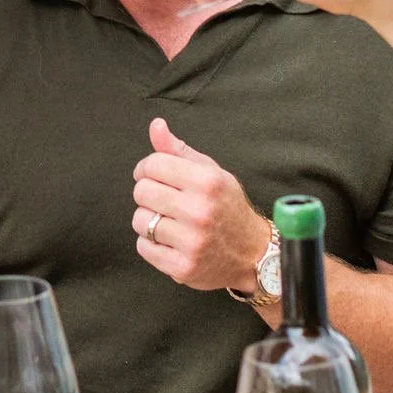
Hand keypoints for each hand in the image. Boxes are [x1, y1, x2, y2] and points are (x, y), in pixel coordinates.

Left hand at [131, 116, 270, 291]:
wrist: (252, 254)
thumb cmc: (227, 208)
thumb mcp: (211, 173)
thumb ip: (179, 150)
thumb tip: (156, 126)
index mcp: (207, 182)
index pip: (153, 164)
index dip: (147, 168)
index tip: (155, 176)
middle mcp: (199, 211)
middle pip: (141, 191)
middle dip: (148, 194)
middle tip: (165, 201)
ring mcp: (191, 241)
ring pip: (139, 220)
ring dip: (148, 220)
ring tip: (170, 222)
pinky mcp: (182, 266)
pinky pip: (144, 247)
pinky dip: (151, 244)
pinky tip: (170, 241)